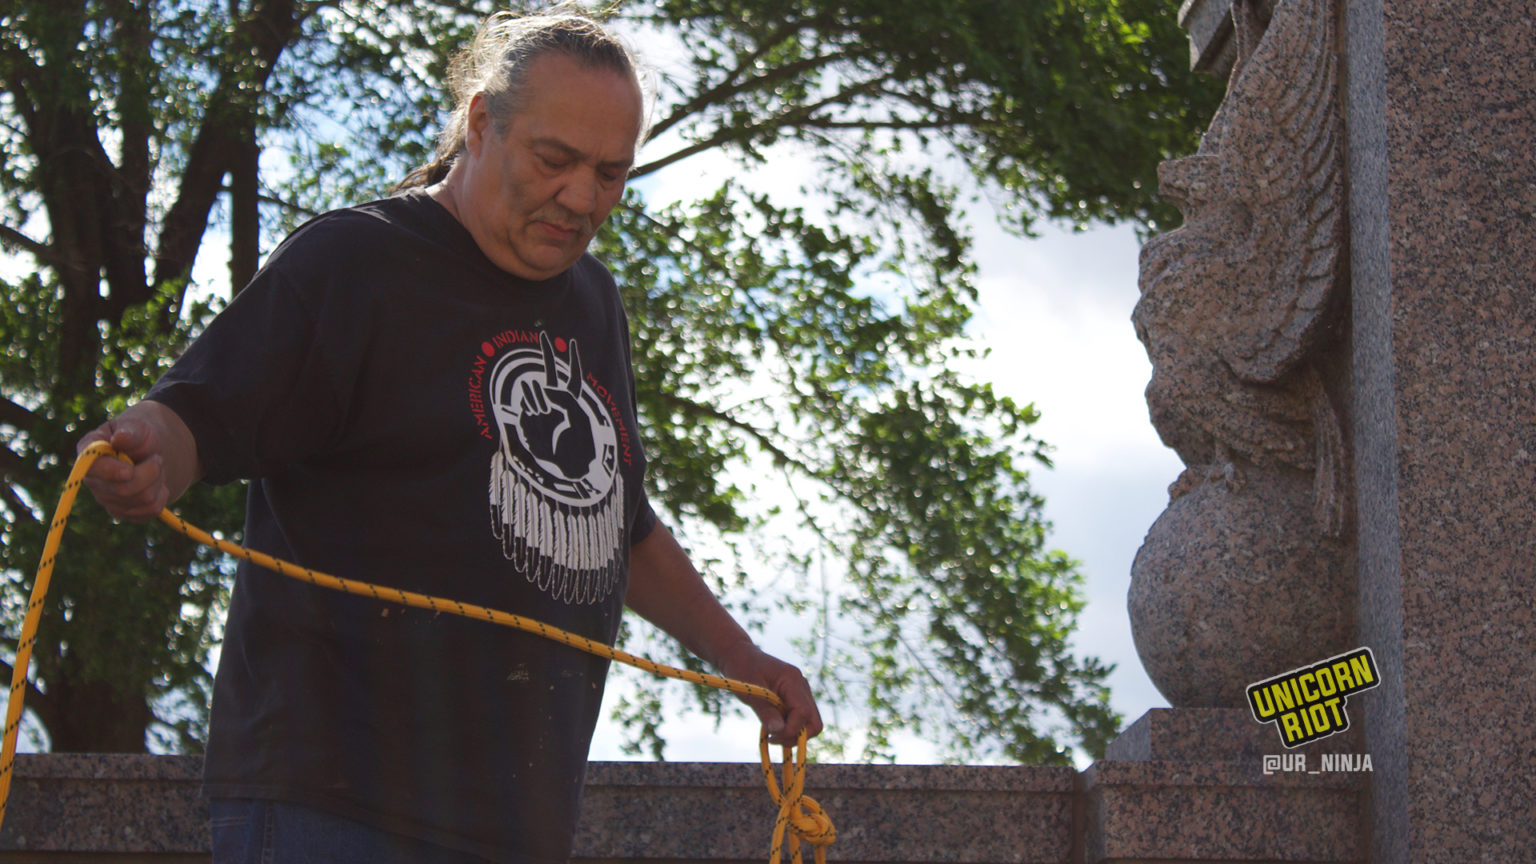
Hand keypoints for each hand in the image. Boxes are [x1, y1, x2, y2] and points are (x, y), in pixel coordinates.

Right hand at [77, 405, 185, 522]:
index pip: (92, 469)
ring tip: (154, 468)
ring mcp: (106, 500)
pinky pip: (151, 511)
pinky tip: (155, 484)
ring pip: (144, 500)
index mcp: (89, 455)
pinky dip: (162, 495)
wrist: (146, 452)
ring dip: (158, 481)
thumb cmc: (137, 437)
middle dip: (151, 472)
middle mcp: (93, 481)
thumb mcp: (135, 426)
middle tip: (156, 458)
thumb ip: (129, 431)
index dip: (111, 472)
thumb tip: (120, 438)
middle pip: (125, 490)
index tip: (129, 471)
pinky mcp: (122, 513)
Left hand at [719, 644, 822, 745]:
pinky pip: (800, 718)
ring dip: (792, 732)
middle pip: (814, 722)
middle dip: (796, 735)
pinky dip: (789, 726)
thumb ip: (765, 712)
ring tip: (770, 730)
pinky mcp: (796, 697)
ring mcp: (801, 692)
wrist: (740, 656)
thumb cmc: (742, 670)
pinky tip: (772, 724)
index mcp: (792, 680)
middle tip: (773, 737)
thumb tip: (779, 731)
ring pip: (809, 723)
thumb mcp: (749, 693)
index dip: (790, 730)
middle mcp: (802, 686)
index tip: (771, 735)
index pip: (803, 713)